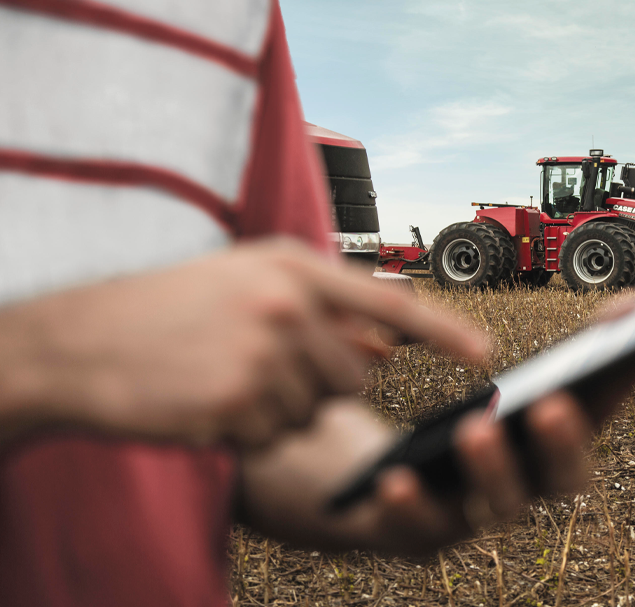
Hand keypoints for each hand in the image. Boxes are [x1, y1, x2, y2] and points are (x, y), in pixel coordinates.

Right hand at [0, 238, 487, 447]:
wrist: (83, 340)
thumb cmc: (170, 308)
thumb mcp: (250, 287)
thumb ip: (325, 313)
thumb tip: (389, 348)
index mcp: (291, 265)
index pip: (388, 301)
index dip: (443, 330)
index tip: (486, 354)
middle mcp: (285, 303)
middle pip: (353, 373)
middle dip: (317, 382)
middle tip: (256, 364)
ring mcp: (262, 351)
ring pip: (315, 409)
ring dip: (279, 407)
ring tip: (225, 376)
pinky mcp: (238, 400)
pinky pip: (278, 435)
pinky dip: (251, 430)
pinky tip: (210, 401)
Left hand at [239, 298, 634, 556]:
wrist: (368, 480)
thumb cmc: (447, 425)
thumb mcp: (497, 381)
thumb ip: (548, 352)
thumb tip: (631, 304)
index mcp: (545, 449)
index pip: (598, 414)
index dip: (625, 379)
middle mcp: (522, 488)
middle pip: (563, 479)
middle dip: (564, 443)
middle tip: (552, 403)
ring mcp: (473, 517)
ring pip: (499, 507)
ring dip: (494, 468)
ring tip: (477, 427)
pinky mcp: (416, 536)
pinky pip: (418, 530)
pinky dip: (411, 507)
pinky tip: (396, 476)